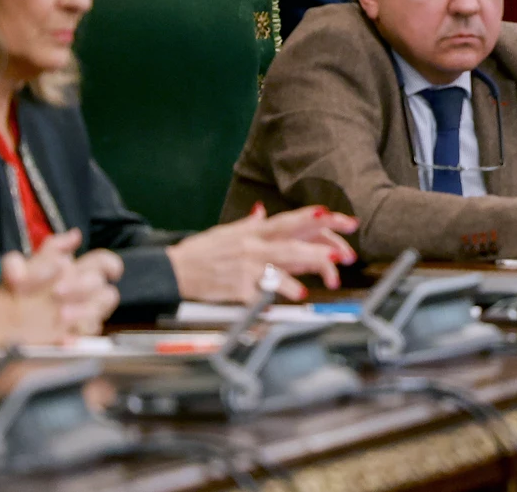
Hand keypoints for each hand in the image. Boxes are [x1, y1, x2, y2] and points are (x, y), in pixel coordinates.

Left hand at [0, 230, 121, 345]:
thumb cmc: (13, 293)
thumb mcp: (27, 265)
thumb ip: (50, 249)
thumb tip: (76, 235)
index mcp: (74, 272)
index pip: (102, 263)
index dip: (110, 265)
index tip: (109, 271)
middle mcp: (80, 293)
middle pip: (99, 286)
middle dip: (81, 287)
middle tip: (58, 292)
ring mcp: (78, 316)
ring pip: (98, 311)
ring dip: (83, 312)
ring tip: (61, 317)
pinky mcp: (72, 338)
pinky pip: (85, 337)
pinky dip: (74, 337)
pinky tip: (63, 339)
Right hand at [166, 204, 357, 301]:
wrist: (171, 270)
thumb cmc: (200, 252)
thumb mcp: (225, 232)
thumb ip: (248, 224)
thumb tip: (262, 211)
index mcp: (253, 233)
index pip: (288, 221)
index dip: (313, 218)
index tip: (336, 217)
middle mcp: (252, 247)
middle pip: (293, 246)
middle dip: (322, 250)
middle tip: (345, 255)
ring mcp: (245, 268)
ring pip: (280, 267)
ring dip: (305, 273)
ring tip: (327, 280)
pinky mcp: (236, 288)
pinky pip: (259, 295)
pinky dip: (273, 300)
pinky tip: (286, 304)